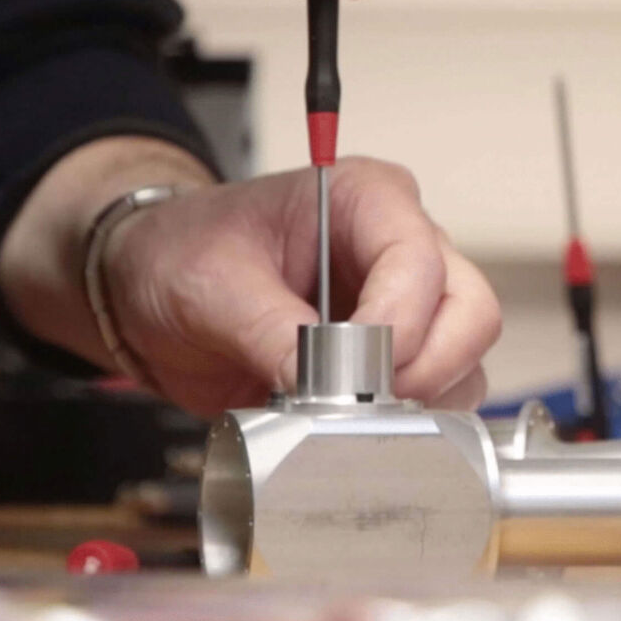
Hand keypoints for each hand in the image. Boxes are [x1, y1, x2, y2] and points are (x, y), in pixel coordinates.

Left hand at [0, 141, 500, 415]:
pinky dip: (407, 421)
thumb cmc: (181, 254)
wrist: (152, 288)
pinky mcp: (395, 355)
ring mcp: (406, 302)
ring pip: (465, 359)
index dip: (399, 323)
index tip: (352, 371)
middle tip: (360, 401)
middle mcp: (400, 245)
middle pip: (469, 311)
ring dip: (418, 401)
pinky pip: (438, 393)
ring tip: (342, 413)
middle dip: (425, 367)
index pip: (420, 258)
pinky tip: (346, 422)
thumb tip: (319, 385)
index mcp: (363, 198)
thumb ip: (267, 330)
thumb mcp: (208, 284)